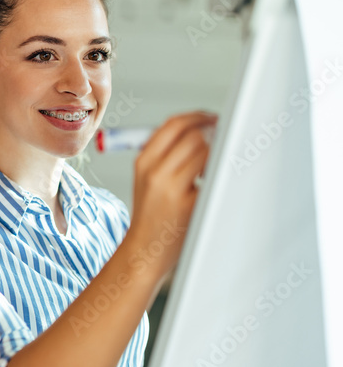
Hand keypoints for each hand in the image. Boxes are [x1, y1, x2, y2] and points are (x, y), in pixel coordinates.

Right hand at [126, 111, 217, 281]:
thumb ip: (164, 154)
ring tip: (215, 164)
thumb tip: (200, 129)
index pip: (173, 125)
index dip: (197, 116)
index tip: (211, 119)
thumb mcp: (146, 178)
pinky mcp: (189, 205)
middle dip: (213, 133)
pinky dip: (219, 174)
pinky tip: (214, 181)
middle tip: (223, 137)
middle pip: (193, 135)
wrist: (144, 249)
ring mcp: (172, 189)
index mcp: (143, 162)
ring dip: (217, 154)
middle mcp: (155, 172)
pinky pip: (213, 177)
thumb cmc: (150, 214)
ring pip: (206, 153)